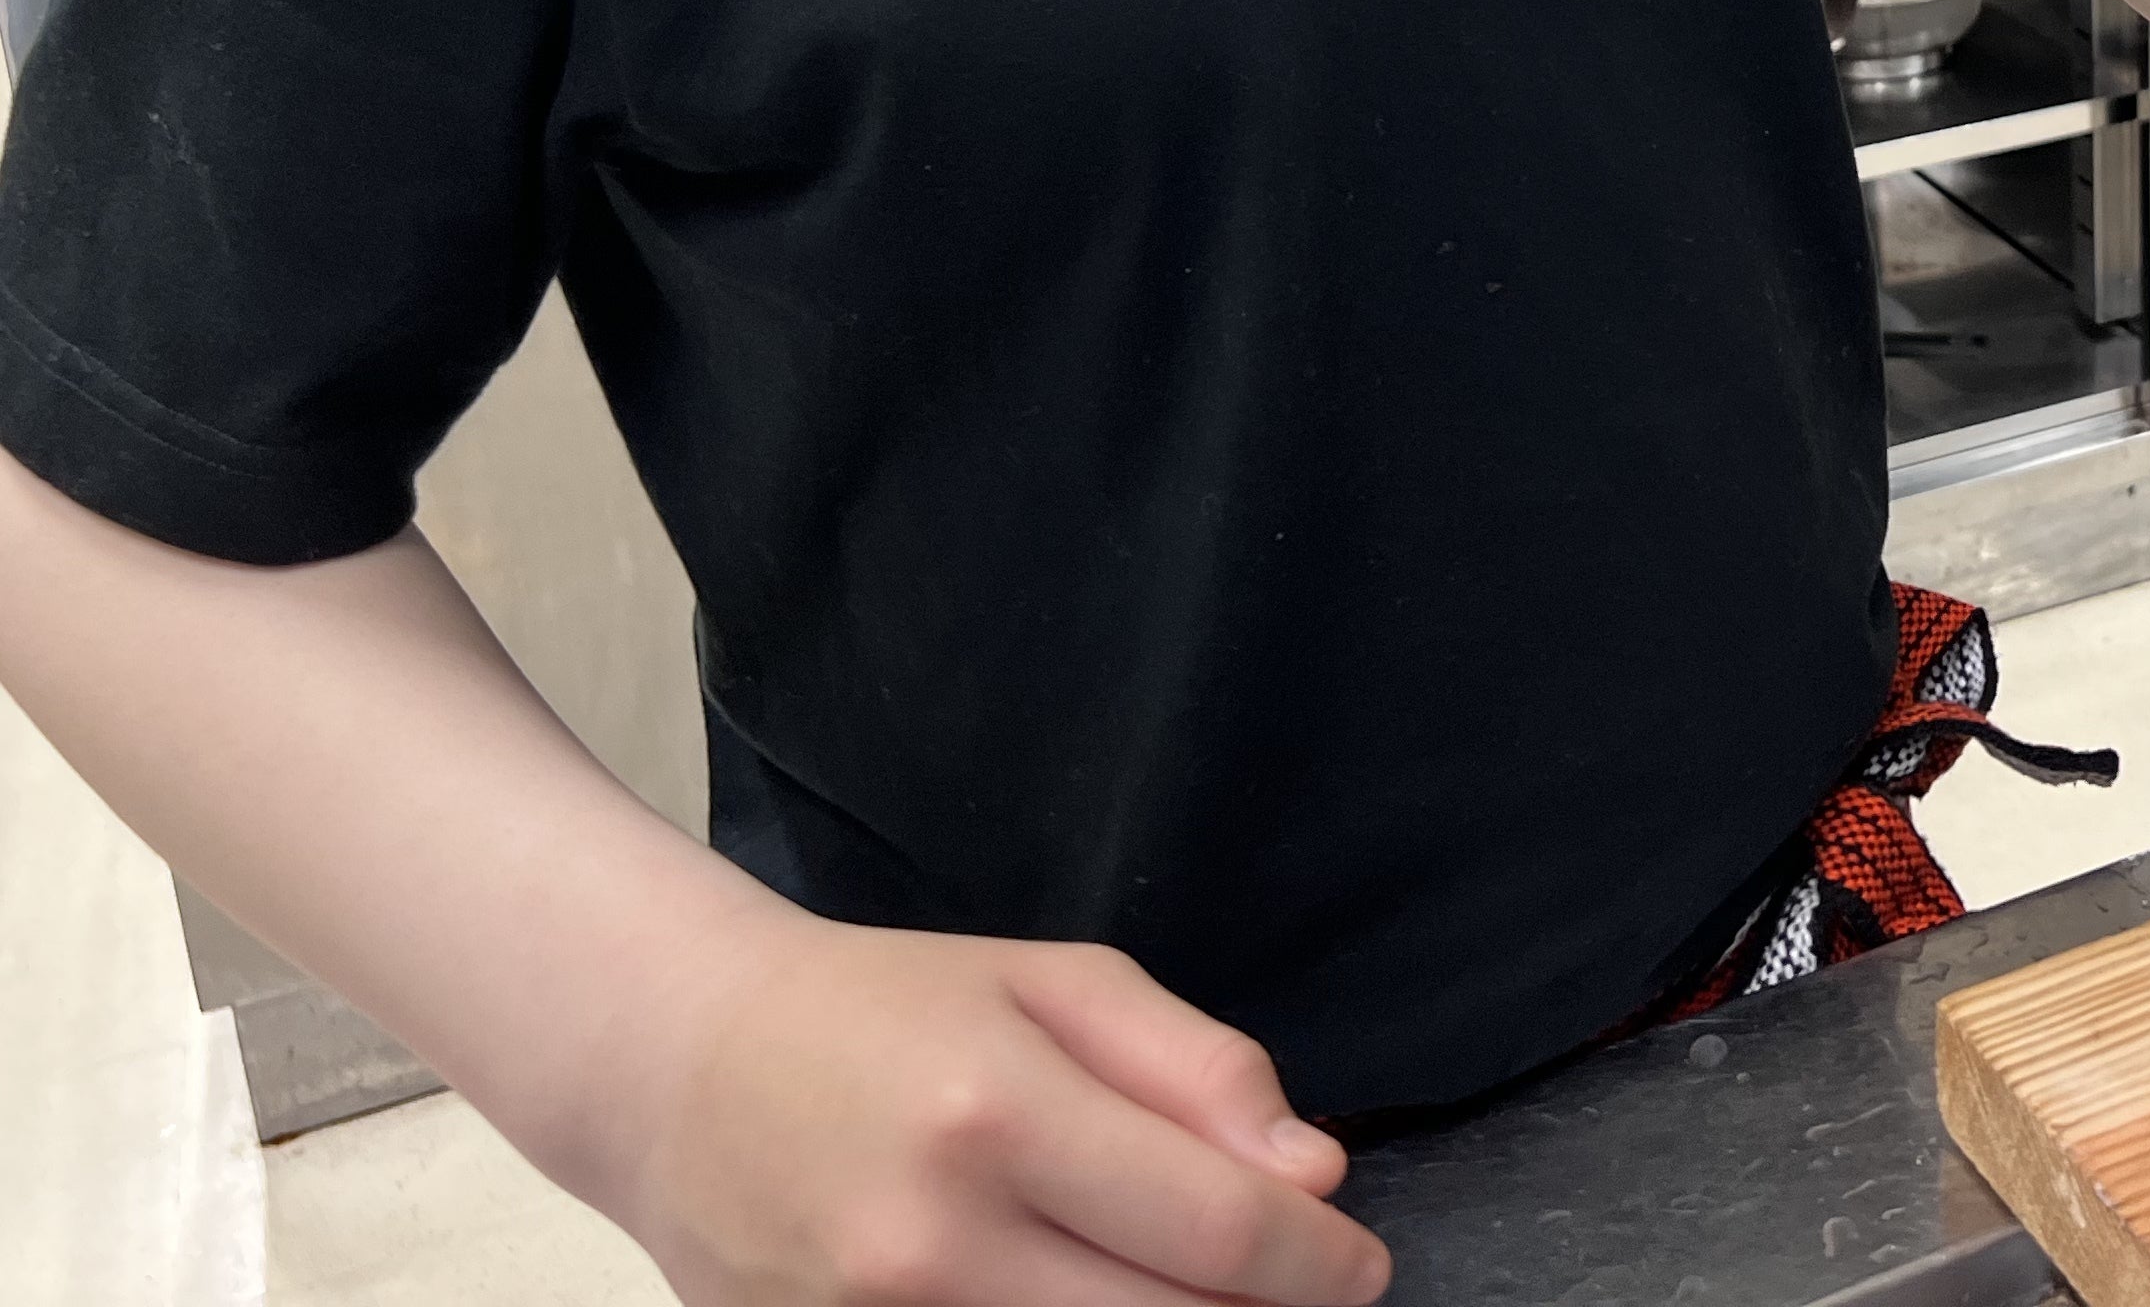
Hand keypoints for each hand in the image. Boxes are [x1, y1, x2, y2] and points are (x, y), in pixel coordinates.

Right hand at [612, 917, 1388, 1305]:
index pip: (1218, 1231)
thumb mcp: (1058, 984)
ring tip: (1195, 1290)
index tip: (1360, 1265)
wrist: (680, 1068)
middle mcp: (931, 1244)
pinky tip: (1096, 1303)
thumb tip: (1314, 1175)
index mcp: (1000, 1114)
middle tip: (1293, 1286)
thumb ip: (1199, 1071)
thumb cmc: (891, 1009)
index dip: (1319, 1264)